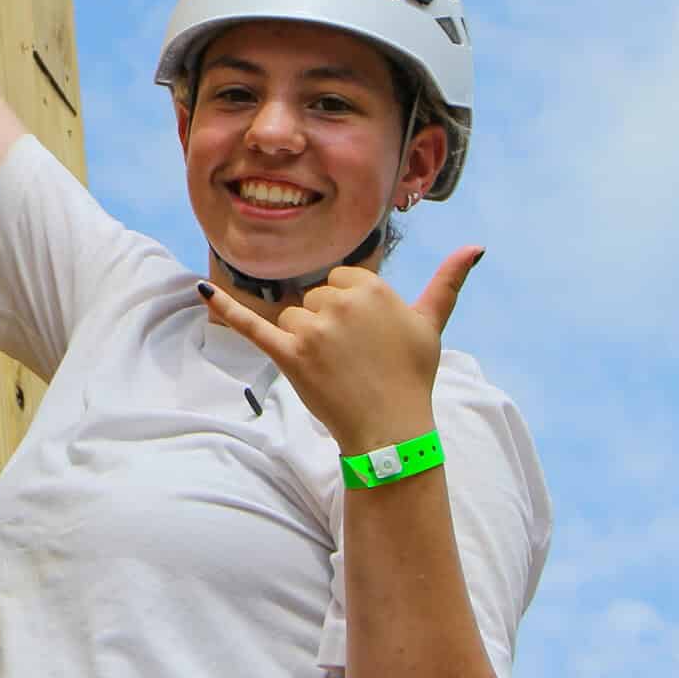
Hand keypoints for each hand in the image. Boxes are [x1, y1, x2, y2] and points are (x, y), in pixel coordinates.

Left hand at [199, 249, 482, 456]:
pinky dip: (226, 309)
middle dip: (328, 326)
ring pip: (294, 317)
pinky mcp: (289, 355)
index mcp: (371, 287)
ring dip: (306, 340)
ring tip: (334, 369)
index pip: (342, 281)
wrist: (390, 429)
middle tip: (353, 359)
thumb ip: (449, 281)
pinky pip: (252, 325)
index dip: (351, 310)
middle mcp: (341, 301)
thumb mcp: (431, 324)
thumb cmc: (411, 376)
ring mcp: (314, 329)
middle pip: (316, 299)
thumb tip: (476, 248)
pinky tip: (202, 289)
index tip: (367, 339)